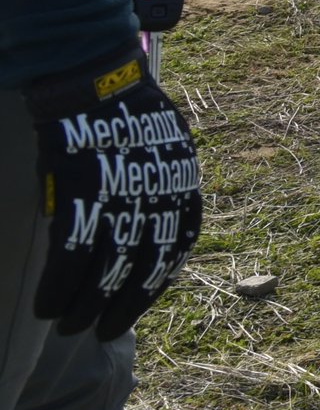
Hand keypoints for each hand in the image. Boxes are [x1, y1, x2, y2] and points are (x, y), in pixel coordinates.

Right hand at [28, 46, 202, 339]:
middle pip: (142, 267)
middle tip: (95, 331)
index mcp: (184, 183)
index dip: (154, 285)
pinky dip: (57, 288)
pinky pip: (70, 256)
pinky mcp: (81, 193)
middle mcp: (158, 194)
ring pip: (104, 270)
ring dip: (83, 306)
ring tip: (67, 326)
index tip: (135, 308)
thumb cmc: (127, 114)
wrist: (95, 78)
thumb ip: (162, 190)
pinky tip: (46, 306)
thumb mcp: (164, 150)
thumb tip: (149, 234)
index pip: (178, 248)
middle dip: (118, 307)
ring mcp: (120, 194)